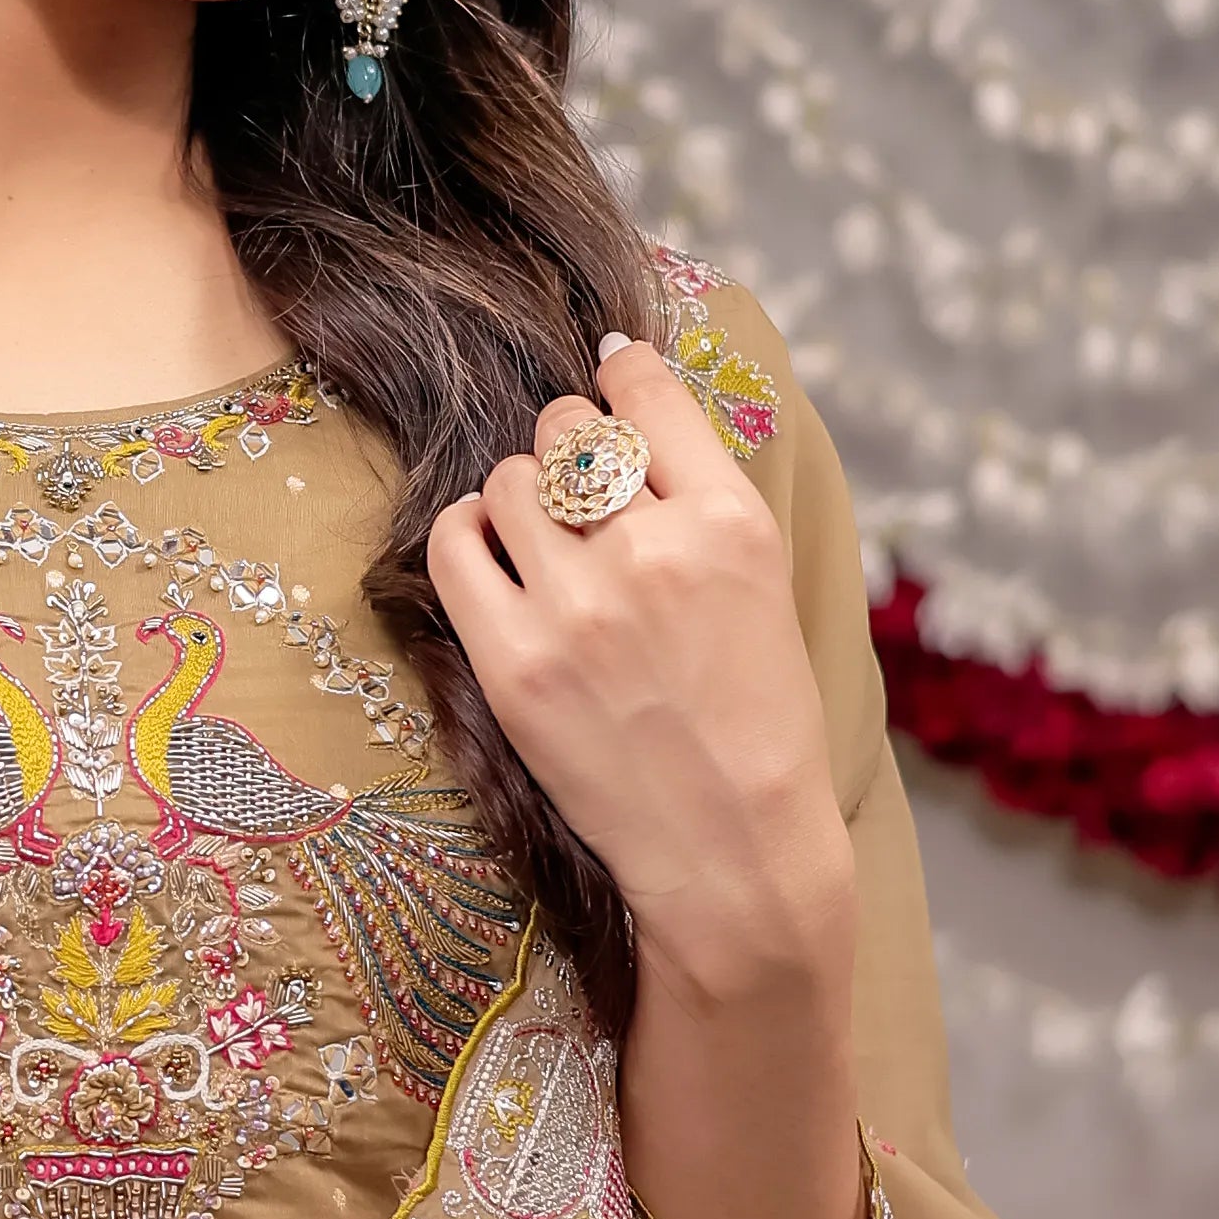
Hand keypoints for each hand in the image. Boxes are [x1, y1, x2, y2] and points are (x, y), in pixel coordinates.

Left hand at [424, 334, 849, 1009]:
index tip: (606, 373)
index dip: (619, 372)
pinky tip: (493, 559)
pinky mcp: (513, 662)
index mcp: (732, 524)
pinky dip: (465, 535)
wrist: (735, 851)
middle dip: (569, 450)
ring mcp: (577, 607)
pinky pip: (453, 544)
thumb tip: (623, 368)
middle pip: (567, 430)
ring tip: (544, 546)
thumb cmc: (757, 722)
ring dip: (520, 498)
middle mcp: (652, 551)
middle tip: (581, 499)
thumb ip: (700, 491)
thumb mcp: (766, 586)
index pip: (647, 393)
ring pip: (508, 480)